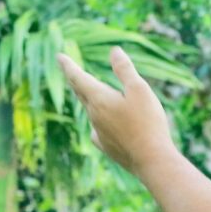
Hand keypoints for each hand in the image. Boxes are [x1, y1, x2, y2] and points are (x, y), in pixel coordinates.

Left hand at [57, 46, 175, 176]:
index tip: (59, 56)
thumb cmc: (147, 122)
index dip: (68, 66)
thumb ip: (125, 70)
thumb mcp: (139, 89)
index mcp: (99, 99)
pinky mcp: (106, 146)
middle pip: (81, 93)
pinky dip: (98, 119)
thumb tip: (114, 51)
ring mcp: (99, 133)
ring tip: (88, 91)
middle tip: (69, 69)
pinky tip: (102, 124)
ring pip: (90, 111)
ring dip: (88, 98)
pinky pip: (97, 128)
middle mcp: (94, 116)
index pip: (78, 78)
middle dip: (75, 79)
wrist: (151, 160)